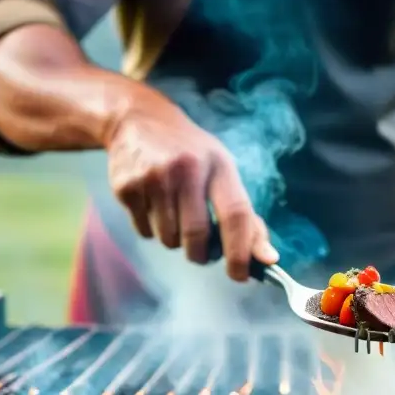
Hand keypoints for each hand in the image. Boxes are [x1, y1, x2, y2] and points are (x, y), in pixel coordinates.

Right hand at [105, 91, 276, 280]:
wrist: (137, 120)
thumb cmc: (191, 153)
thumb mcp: (222, 171)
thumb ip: (246, 216)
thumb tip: (268, 259)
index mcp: (219, 165)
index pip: (236, 215)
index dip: (240, 251)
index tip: (241, 274)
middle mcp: (186, 169)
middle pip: (197, 236)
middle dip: (201, 254)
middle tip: (202, 251)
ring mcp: (153, 177)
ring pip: (169, 239)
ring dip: (176, 240)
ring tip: (175, 213)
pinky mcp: (126, 187)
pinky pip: (145, 232)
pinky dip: (153, 229)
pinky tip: (153, 202)